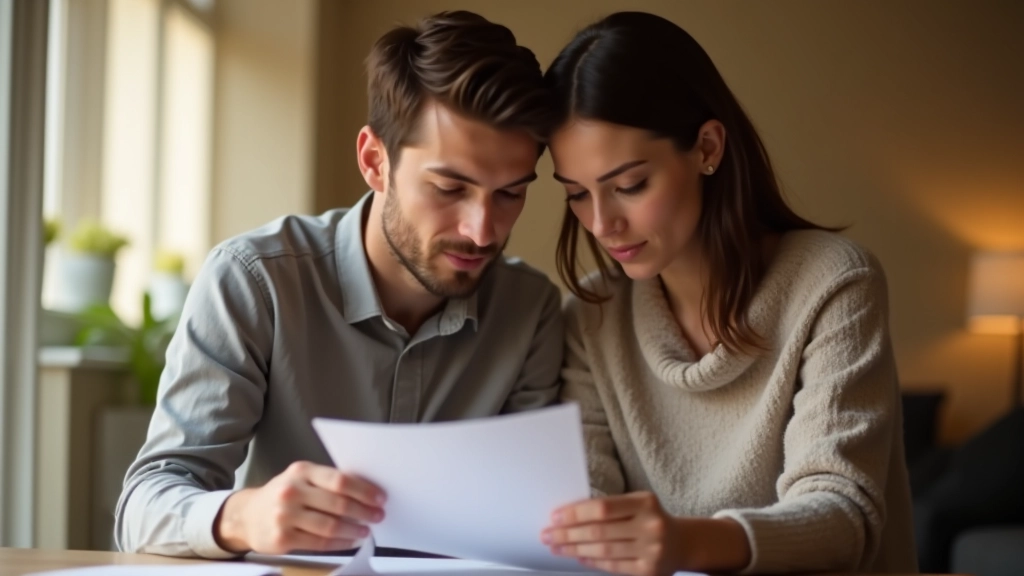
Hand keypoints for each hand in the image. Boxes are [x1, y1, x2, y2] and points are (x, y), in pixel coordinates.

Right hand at [214, 461, 385, 553]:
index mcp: (301, 471)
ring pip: (330, 525)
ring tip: (365, 530)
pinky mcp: (282, 538)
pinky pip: (319, 542)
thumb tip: (365, 491)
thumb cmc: (282, 494)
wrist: (246, 515)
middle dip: (364, 511)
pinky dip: (340, 543)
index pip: (340, 480)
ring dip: (353, 530)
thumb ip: (327, 481)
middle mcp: (292, 491)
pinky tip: (349, 541)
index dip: (364, 490)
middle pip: (338, 503)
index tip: (380, 497)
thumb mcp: (300, 477)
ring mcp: (285, 515)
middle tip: (377, 515)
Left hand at [541, 492, 750, 575]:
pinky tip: (578, 557)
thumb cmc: (650, 519)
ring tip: (557, 547)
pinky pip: (612, 566)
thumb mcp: (637, 505)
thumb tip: (569, 517)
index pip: (603, 507)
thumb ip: (610, 509)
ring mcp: (651, 551)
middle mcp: (651, 526)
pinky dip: (592, 561)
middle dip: (568, 534)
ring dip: (575, 549)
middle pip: (600, 531)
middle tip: (548, 535)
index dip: (576, 513)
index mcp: (645, 503)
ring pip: (603, 551)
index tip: (555, 517)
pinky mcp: (648, 571)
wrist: (682, 543)